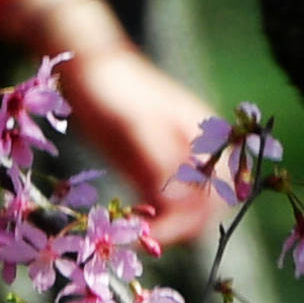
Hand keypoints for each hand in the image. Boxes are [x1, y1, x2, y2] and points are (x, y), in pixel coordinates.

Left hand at [0, 0, 225, 238]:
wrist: (87, 65)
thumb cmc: (115, 88)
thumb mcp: (136, 123)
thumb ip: (159, 162)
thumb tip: (177, 204)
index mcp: (206, 138)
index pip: (216, 194)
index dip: (193, 218)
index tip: (160, 232)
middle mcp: (197, 153)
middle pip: (204, 208)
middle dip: (181, 226)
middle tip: (147, 237)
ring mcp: (174, 162)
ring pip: (183, 210)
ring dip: (167, 226)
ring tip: (137, 231)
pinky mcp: (150, 170)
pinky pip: (160, 204)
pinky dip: (152, 219)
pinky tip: (131, 222)